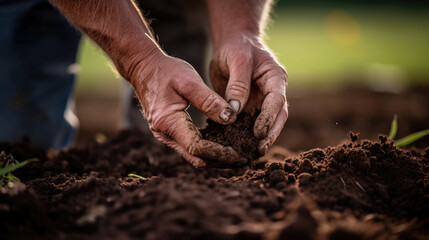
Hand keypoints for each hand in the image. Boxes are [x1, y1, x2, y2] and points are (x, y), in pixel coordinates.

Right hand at [129, 50, 246, 167]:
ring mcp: (165, 135)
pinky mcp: (169, 132)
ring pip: (193, 155)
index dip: (220, 153)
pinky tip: (224, 144)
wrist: (143, 67)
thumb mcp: (190, 81)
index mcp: (168, 122)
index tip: (240, 152)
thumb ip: (210, 101)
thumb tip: (230, 119)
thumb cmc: (166, 71)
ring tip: (238, 153)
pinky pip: (190, 146)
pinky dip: (208, 148)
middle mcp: (164, 134)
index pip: (197, 147)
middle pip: (196, 157)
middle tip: (244, 158)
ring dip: (215, 157)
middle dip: (221, 161)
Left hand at [210, 32, 287, 154]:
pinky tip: (240, 146)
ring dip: (261, 138)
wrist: (232, 44)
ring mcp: (263, 101)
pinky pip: (252, 123)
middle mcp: (273, 92)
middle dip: (269, 134)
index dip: (269, 118)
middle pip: (278, 117)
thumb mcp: (237, 60)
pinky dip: (247, 135)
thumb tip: (235, 110)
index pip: (277, 101)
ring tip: (250, 154)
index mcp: (275, 78)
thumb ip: (238, 83)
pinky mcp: (251, 107)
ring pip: (267, 123)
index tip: (258, 133)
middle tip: (257, 150)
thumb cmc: (236, 48)